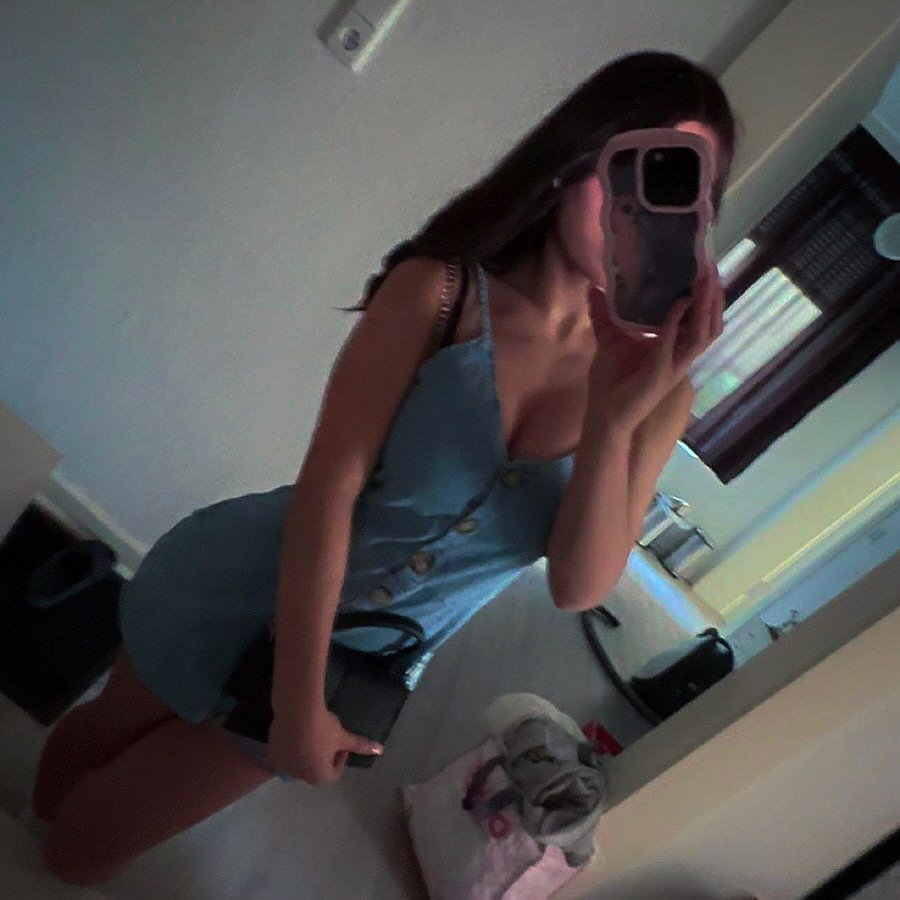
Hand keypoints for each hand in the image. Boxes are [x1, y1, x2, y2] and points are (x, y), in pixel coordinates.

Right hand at [267, 705, 382, 783]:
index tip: (341, 745)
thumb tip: (380, 750)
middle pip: (314, 770)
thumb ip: (360, 745)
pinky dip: (291, 747)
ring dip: (306, 753)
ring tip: (311, 734)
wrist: (296, 711)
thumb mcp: (343, 736)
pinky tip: (297, 731)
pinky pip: (285, 754)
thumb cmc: (323, 728)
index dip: (340, 759)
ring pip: (298, 763)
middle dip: (322, 758)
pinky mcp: (272, 753)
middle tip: (326, 740)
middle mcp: (299, 775)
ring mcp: (283, 766)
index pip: (333, 774)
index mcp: (318, 776)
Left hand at [585, 266, 723, 433]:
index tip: (706, 269)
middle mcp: (680, 357)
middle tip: (713, 268)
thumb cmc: (610, 382)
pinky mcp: (661, 374)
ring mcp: (674, 366)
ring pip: (704, 334)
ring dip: (707, 307)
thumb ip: (604, 314)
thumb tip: (595, 286)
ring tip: (707, 281)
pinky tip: (679, 303)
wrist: (603, 417)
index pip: (700, 320)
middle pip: (711, 324)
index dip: (707, 297)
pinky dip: (678, 323)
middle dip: (715, 297)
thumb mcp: (609, 339)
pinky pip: (676, 345)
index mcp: (673, 348)